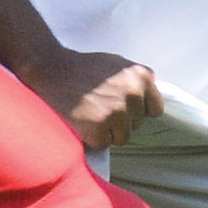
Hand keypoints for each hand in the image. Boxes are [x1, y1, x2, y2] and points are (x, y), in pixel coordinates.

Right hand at [22, 48, 162, 149]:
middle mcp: (132, 94)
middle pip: (137, 124)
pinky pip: (104, 143)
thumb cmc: (83, 67)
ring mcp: (116, 112)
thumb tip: (151, 96)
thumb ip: (137, 79)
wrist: (52, 70)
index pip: (155, 109)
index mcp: (141, 77)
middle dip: (121, 120)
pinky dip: (93, 137)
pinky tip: (83, 121)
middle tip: (100, 106)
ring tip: (91, 113)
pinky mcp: (98, 128)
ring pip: (122, 137)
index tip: (123, 107)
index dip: (138, 110)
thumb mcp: (117, 63)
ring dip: (107, 131)